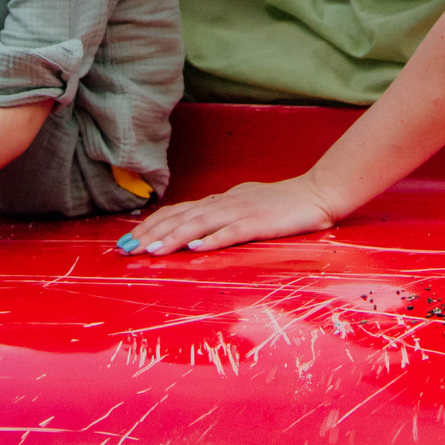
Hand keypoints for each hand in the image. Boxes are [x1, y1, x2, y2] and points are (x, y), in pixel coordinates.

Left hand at [117, 176, 337, 255]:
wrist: (317, 194)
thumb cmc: (282, 204)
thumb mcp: (244, 206)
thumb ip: (220, 215)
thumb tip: (194, 229)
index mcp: (220, 201)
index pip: (178, 211)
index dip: (152, 225)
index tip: (128, 239)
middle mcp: (225, 203)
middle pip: (182, 217)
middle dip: (152, 233)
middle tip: (127, 249)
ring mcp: (242, 212)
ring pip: (201, 223)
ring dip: (174, 237)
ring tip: (153, 250)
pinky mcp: (260, 223)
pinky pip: (233, 232)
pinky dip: (213, 240)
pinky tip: (196, 248)